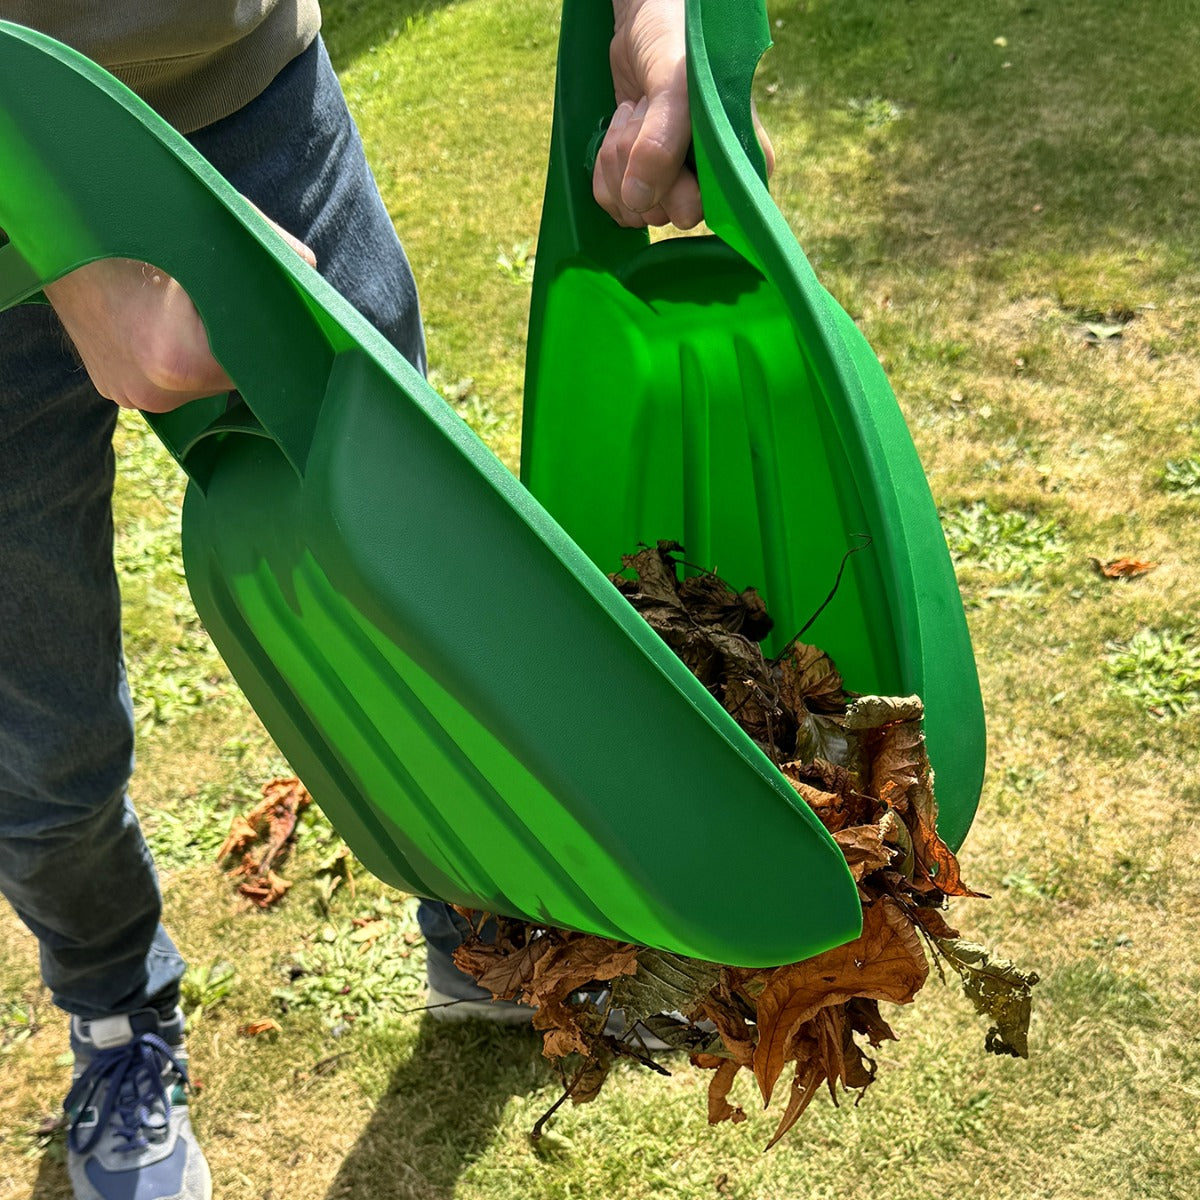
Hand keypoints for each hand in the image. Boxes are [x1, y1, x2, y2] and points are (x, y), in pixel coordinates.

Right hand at [44, 208, 314, 413]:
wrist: (56, 234)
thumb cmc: (138, 224)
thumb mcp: (212, 226)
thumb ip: (269, 252)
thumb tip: (308, 273)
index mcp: (182, 362)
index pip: (258, 369)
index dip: (276, 345)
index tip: (287, 327)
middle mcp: (155, 394)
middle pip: (230, 382)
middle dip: (242, 348)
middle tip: (243, 312)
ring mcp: (132, 398)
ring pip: (201, 385)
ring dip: (211, 355)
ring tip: (197, 312)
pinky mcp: (116, 393)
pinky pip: (168, 382)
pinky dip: (178, 358)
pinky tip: (170, 324)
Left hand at [593, 0, 774, 229]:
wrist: (644, 18)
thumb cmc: (676, 40)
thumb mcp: (675, 83)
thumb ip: (662, 142)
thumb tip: (639, 201)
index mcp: (740, 161)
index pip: (707, 209)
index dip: (676, 183)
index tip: (669, 132)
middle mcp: (712, 181)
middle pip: (666, 215)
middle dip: (640, 166)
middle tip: (643, 113)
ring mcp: (675, 184)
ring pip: (636, 211)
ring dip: (617, 163)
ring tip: (632, 112)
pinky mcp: (643, 183)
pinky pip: (616, 205)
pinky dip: (604, 170)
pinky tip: (618, 131)